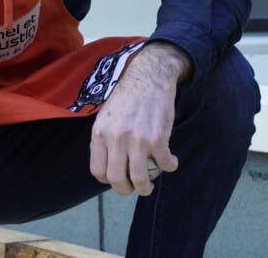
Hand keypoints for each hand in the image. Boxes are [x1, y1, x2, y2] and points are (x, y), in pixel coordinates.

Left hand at [89, 42, 189, 195]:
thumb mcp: (106, 116)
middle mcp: (115, 138)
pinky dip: (170, 167)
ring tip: (149, 186)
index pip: (97, 170)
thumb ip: (105, 138)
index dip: (107, 180)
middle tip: (134, 189)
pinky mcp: (158, 138)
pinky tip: (170, 161)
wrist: (148, 77)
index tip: (117, 179)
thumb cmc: (127, 97)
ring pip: (139, 178)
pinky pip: (164, 164)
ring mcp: (136, 140)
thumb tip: (107, 163)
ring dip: (146, 188)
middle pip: (116, 179)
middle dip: (125, 190)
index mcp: (99, 133)